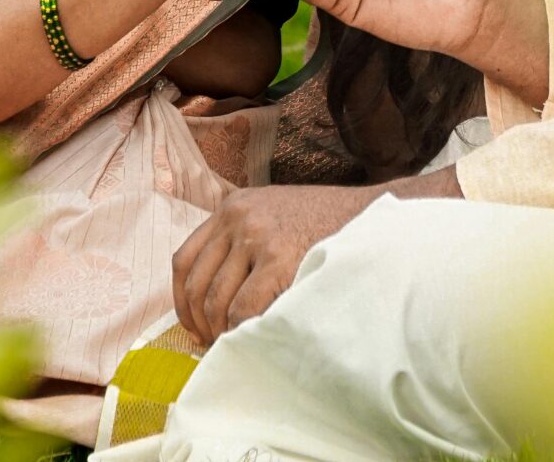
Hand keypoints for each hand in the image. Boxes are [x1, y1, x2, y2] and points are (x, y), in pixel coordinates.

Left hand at [170, 183, 381, 346]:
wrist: (371, 215)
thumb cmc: (327, 224)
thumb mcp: (275, 214)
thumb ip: (244, 241)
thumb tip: (216, 298)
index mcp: (233, 207)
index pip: (183, 259)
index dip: (182, 300)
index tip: (192, 325)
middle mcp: (237, 218)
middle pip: (197, 283)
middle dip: (200, 323)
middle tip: (214, 345)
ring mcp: (256, 236)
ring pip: (216, 300)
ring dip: (219, 332)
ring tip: (234, 346)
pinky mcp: (278, 257)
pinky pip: (243, 308)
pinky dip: (241, 331)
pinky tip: (252, 340)